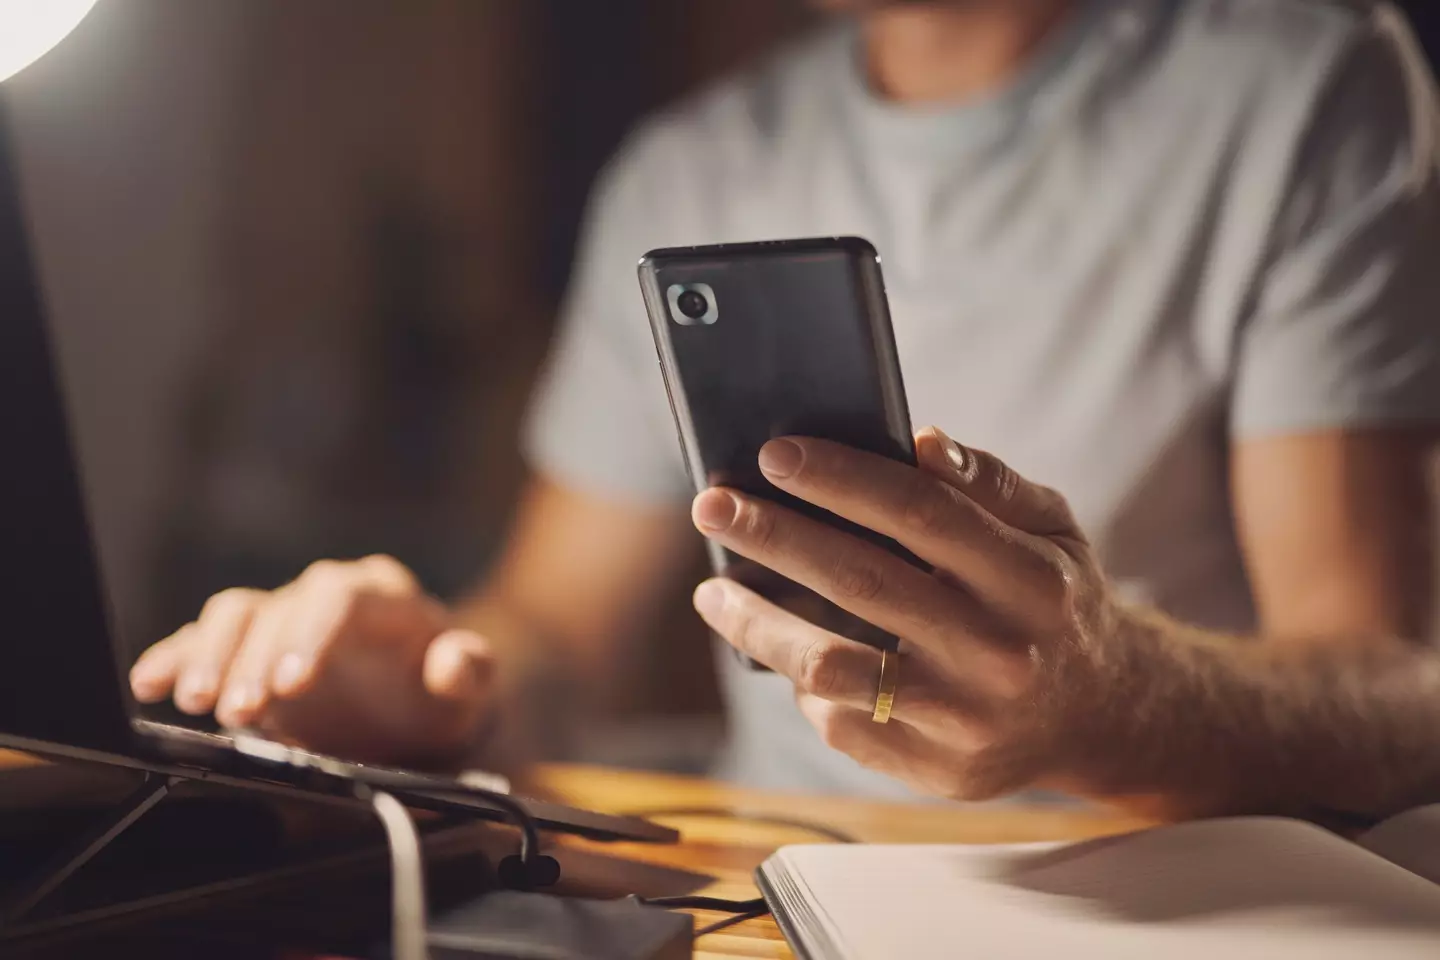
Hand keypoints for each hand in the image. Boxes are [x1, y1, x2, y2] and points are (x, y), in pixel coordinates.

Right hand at [129, 555, 497, 765]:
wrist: (420, 709)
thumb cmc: (443, 696)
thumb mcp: (470, 692)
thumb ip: (469, 673)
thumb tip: (453, 662)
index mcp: (382, 596)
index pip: (339, 596)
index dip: (310, 634)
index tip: (291, 683)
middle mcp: (326, 597)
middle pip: (278, 608)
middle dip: (252, 658)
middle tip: (239, 712)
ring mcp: (283, 620)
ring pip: (236, 615)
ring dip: (210, 655)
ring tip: (197, 704)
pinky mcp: (250, 649)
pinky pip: (204, 641)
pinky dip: (175, 658)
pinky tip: (150, 682)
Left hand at [689, 427, 1123, 801]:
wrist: (1105, 714)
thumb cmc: (1057, 601)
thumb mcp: (1053, 529)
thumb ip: (991, 484)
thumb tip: (923, 441)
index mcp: (1031, 579)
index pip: (921, 514)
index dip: (841, 480)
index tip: (775, 455)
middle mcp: (1000, 651)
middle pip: (863, 583)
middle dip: (774, 538)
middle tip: (713, 506)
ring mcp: (966, 719)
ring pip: (832, 667)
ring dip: (759, 625)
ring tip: (716, 592)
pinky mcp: (939, 771)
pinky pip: (844, 725)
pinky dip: (803, 687)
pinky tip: (783, 653)